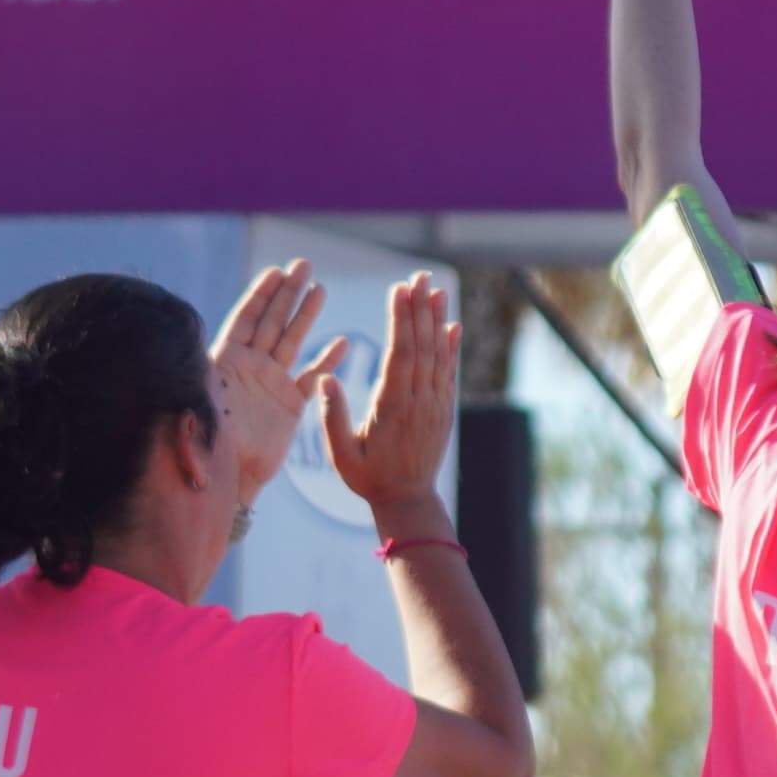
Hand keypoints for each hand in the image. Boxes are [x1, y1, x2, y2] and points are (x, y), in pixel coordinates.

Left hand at [208, 260, 331, 481]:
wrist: (231, 477)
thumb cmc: (209, 441)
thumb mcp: (199, 402)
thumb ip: (200, 375)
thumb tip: (184, 344)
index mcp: (226, 362)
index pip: (245, 319)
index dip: (260, 295)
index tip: (275, 272)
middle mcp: (250, 367)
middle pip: (272, 321)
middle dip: (287, 292)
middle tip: (303, 265)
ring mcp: (271, 383)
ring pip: (293, 341)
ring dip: (306, 315)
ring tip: (320, 288)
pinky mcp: (290, 404)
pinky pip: (312, 377)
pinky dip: (327, 361)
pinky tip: (341, 343)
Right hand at [324, 272, 460, 528]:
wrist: (408, 500)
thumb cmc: (367, 477)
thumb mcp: (341, 454)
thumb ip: (332, 417)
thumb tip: (325, 379)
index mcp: (393, 408)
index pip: (400, 355)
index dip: (402, 320)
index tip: (399, 290)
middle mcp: (420, 402)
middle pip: (422, 347)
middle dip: (420, 309)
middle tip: (419, 276)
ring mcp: (436, 405)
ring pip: (438, 355)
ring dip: (437, 320)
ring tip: (436, 289)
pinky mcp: (444, 409)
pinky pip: (449, 372)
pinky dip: (451, 347)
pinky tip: (452, 324)